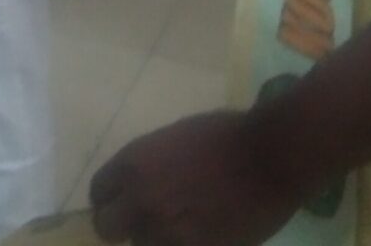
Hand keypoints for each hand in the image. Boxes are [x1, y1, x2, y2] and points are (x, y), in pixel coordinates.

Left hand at [90, 110, 304, 245]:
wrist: (271, 156)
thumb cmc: (228, 135)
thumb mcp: (175, 137)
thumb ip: (151, 164)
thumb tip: (142, 183)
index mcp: (134, 162)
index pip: (99, 193)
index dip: (110, 201)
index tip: (122, 206)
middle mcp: (142, 199)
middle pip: (107, 227)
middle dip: (122, 227)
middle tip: (144, 225)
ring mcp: (167, 230)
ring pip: (142, 245)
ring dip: (156, 239)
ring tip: (180, 228)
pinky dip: (183, 244)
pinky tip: (200, 235)